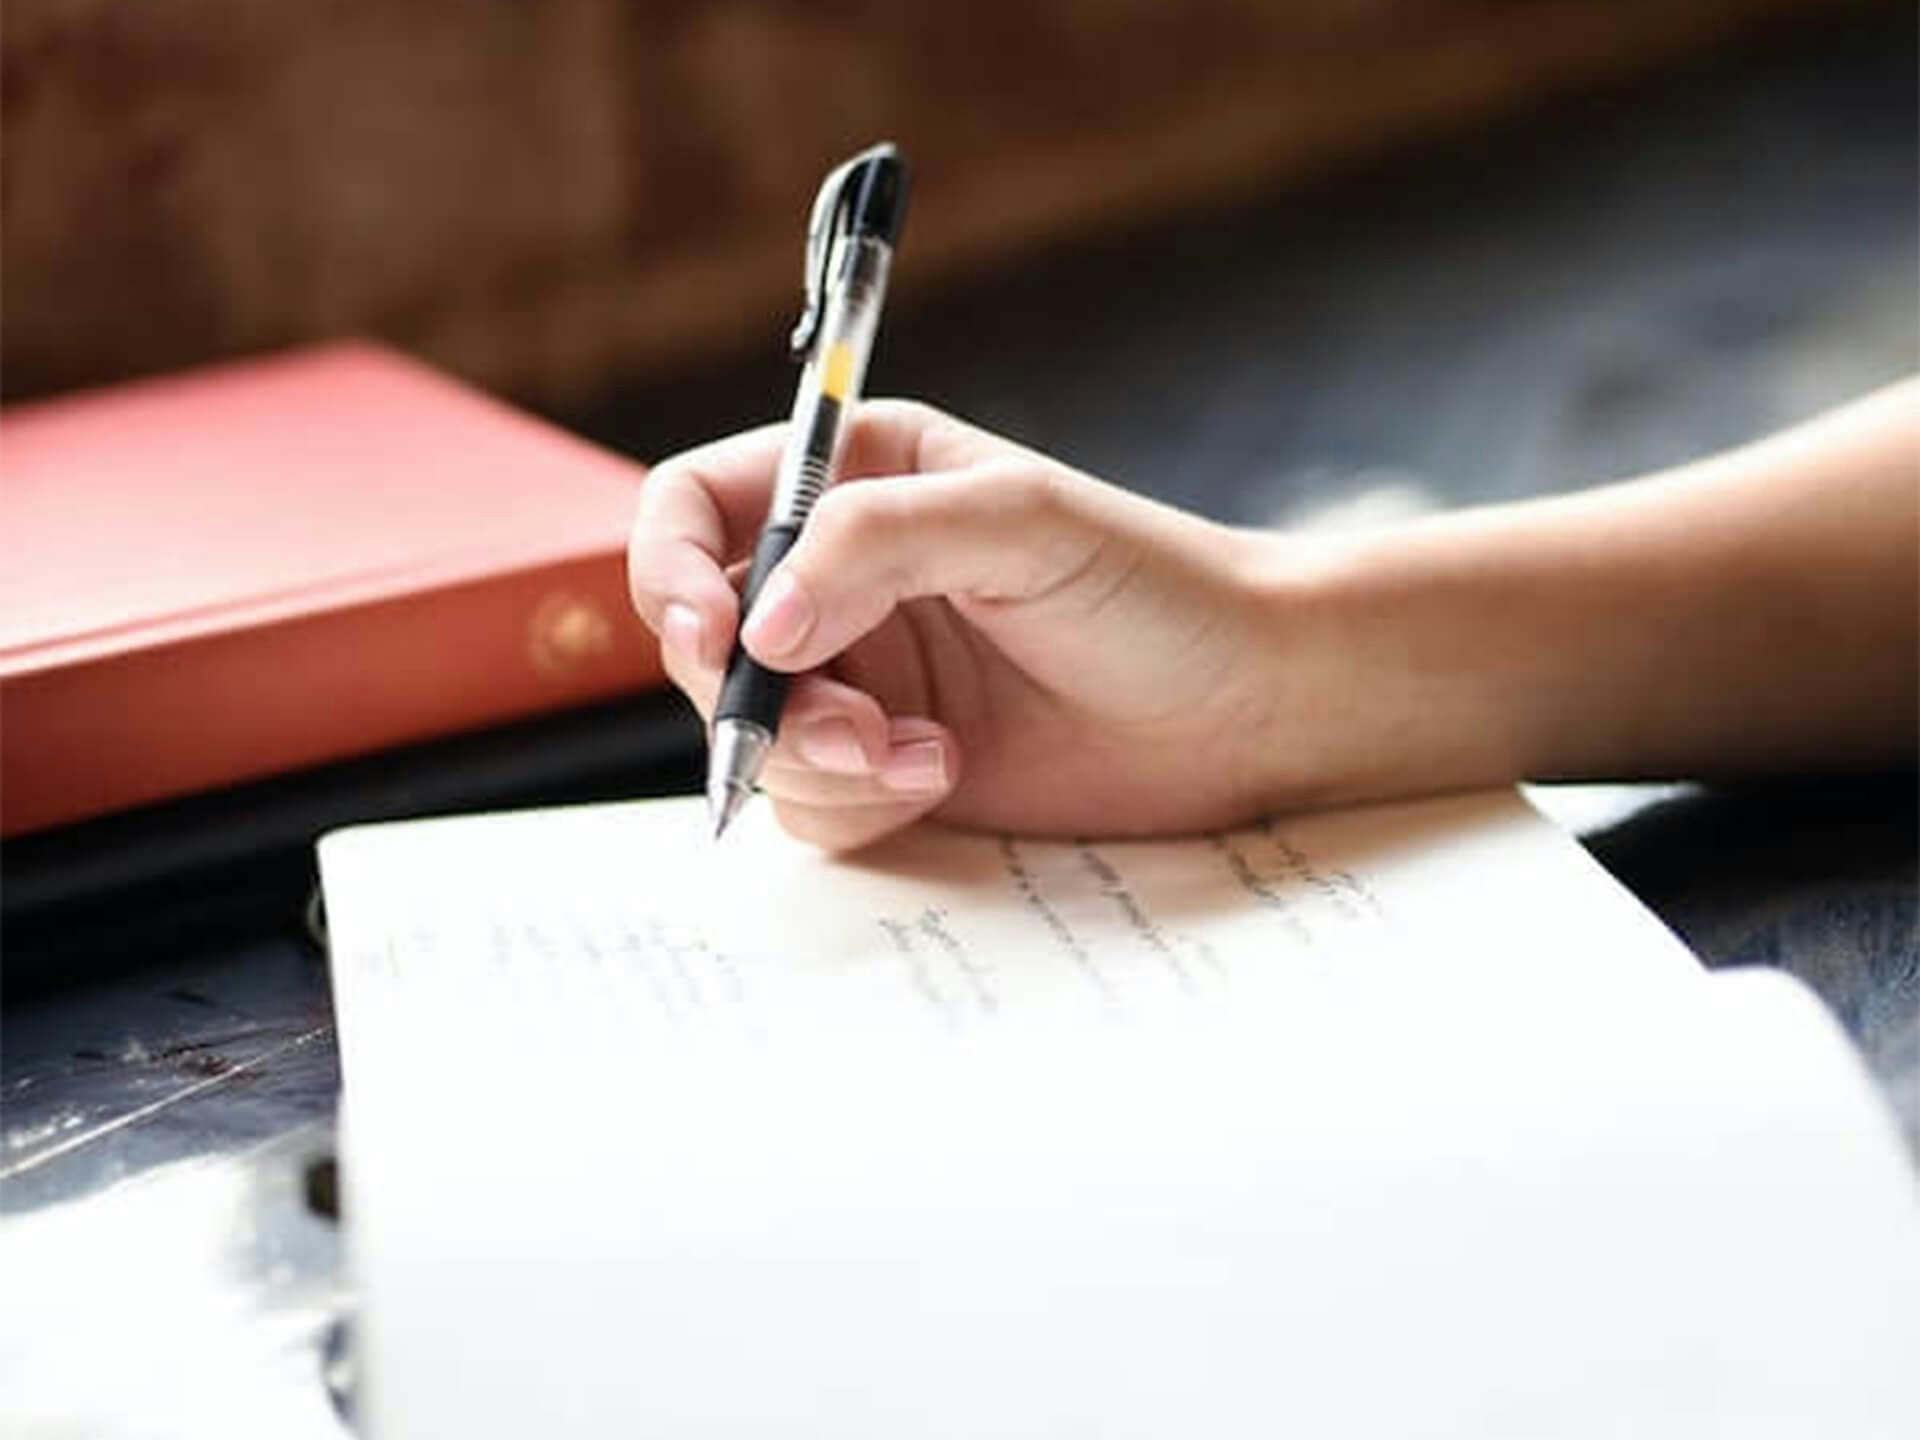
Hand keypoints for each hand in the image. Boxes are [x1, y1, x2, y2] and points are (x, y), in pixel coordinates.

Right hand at [627, 401, 1292, 850]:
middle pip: (706, 638)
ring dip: (815, 758)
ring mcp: (862, 678)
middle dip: (755, 696)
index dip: (671, 571)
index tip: (713, 634)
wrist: (1247, 706)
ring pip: (750, 734)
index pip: (696, 509)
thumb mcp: (1020, 524)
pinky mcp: (888, 767)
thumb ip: (876, 543)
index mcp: (858, 481)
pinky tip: (943, 776)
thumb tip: (758, 625)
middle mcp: (841, 579)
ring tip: (921, 756)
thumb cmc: (1156, 588)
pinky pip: (809, 802)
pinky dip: (859, 801)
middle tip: (848, 725)